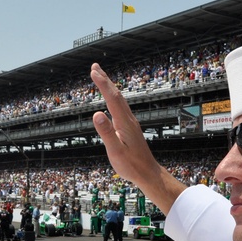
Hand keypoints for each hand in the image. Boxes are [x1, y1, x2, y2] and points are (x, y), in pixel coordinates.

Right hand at [90, 64, 183, 212]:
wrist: (148, 173)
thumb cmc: (132, 165)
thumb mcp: (116, 151)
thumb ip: (106, 133)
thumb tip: (96, 113)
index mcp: (124, 123)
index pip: (112, 99)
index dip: (103, 84)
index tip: (93, 72)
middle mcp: (128, 120)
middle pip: (116, 95)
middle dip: (105, 80)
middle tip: (94, 67)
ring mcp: (130, 123)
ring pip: (119, 100)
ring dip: (109, 87)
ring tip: (100, 78)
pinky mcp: (129, 128)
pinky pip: (120, 107)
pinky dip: (112, 98)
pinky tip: (110, 100)